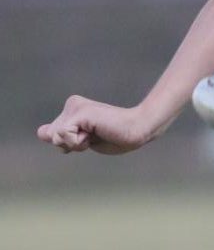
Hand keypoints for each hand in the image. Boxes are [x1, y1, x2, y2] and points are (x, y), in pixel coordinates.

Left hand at [37, 97, 153, 155]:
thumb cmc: (116, 137)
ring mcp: (75, 106)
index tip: (91, 136)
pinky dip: (78, 142)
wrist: (136, 130)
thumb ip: (62, 137)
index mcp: (72, 109)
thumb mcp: (84, 141)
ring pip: (56, 137)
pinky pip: (63, 134)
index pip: (52, 135)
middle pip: (52, 136)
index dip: (69, 144)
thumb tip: (41, 133)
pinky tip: (94, 133)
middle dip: (71, 145)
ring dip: (76, 144)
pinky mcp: (80, 112)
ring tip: (96, 134)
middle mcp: (71, 104)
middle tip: (95, 136)